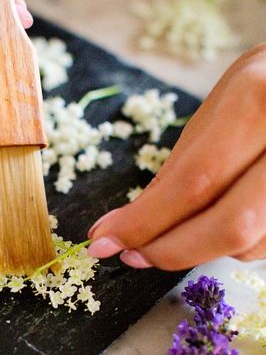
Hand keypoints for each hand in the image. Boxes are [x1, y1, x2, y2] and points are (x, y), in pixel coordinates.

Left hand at [88, 44, 265, 269]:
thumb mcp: (221, 106)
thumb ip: (179, 167)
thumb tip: (123, 227)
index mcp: (260, 99)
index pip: (195, 181)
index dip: (145, 222)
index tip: (104, 241)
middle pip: (231, 226)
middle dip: (170, 249)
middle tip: (131, 255)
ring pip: (251, 243)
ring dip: (203, 246)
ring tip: (182, 224)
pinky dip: (235, 243)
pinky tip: (221, 218)